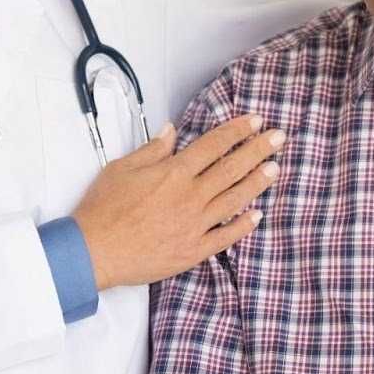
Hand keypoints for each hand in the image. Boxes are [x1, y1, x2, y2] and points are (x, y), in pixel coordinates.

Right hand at [72, 114, 284, 290]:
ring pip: (234, 199)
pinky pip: (225, 237)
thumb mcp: (122, 168)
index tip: (255, 121)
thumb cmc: (103, 209)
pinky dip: (243, 225)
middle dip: (258, 150)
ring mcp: (194, 225)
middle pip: (231, 168)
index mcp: (173, 172)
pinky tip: (257, 215)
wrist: (94, 252)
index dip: (236, 131)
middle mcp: (190, 196)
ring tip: (276, 168)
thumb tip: (171, 130)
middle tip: (279, 138)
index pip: (213, 145)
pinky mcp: (192, 250)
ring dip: (257, 182)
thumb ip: (151, 149)